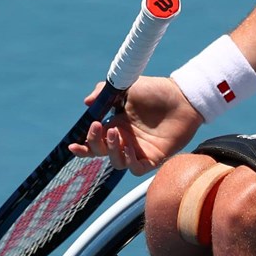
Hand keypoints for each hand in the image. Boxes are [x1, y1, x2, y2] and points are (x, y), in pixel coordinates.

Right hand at [67, 77, 202, 174]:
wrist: (183, 97)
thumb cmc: (156, 91)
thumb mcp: (126, 87)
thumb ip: (104, 92)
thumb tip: (87, 103)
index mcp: (116, 125)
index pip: (94, 141)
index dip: (82, 146)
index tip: (73, 145)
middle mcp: (125, 140)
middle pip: (101, 152)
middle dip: (94, 143)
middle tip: (99, 127)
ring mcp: (139, 150)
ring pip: (117, 162)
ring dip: (112, 150)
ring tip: (118, 133)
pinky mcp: (153, 158)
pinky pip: (136, 168)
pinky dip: (129, 162)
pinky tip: (128, 148)